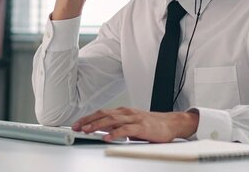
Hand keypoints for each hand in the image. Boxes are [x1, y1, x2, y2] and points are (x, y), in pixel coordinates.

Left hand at [71, 107, 198, 142]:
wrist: (171, 123)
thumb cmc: (151, 124)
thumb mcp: (131, 123)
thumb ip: (118, 125)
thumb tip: (102, 131)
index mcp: (123, 111)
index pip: (101, 112)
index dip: (88, 118)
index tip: (77, 123)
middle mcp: (126, 112)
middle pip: (103, 114)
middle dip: (88, 120)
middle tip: (77, 127)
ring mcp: (134, 119)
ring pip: (112, 120)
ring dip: (98, 125)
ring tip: (87, 131)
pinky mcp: (142, 127)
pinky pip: (126, 130)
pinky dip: (115, 133)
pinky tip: (107, 137)